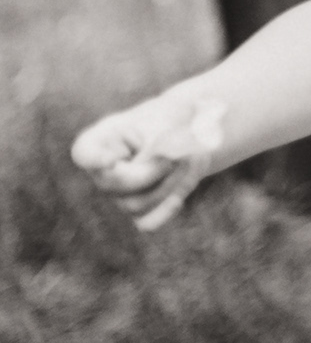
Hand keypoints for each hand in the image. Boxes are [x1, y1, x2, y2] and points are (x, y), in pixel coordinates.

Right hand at [71, 94, 225, 232]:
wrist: (193, 135)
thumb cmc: (173, 121)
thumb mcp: (165, 125)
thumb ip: (157, 147)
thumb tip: (159, 166)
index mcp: (104, 137)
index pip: (83, 152)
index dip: (92, 160)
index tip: (110, 161)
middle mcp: (104, 169)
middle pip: (113, 185)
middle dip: (149, 172)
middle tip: (174, 157)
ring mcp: (118, 193)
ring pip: (134, 205)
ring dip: (166, 186)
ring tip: (185, 163)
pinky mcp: (139, 209)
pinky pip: (146, 222)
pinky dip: (164, 211)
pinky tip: (178, 198)